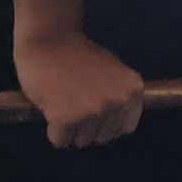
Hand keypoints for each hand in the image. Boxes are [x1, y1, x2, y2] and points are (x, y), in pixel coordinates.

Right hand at [14, 34, 144, 148]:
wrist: (49, 39)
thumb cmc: (78, 54)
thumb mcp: (113, 71)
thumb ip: (118, 95)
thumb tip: (117, 126)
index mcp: (133, 90)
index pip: (125, 128)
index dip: (107, 124)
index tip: (95, 112)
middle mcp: (117, 102)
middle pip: (103, 138)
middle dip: (88, 127)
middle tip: (74, 105)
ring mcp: (93, 110)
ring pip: (81, 142)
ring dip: (70, 130)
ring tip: (63, 104)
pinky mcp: (66, 117)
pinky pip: (60, 141)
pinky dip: (54, 131)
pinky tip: (51, 109)